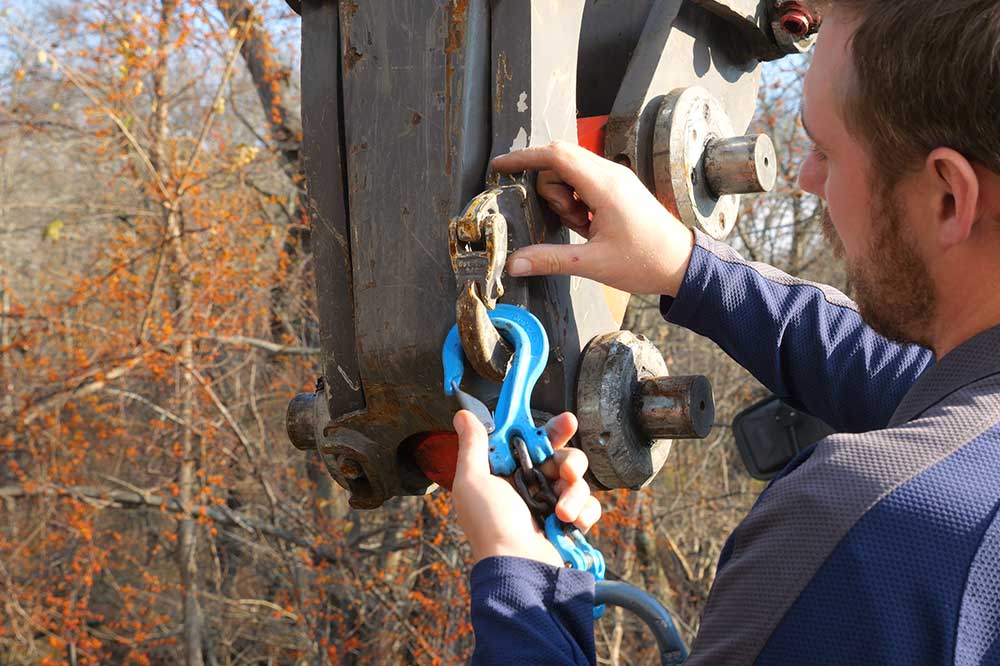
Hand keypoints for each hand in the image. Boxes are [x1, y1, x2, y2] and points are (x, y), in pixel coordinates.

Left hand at [451, 410, 601, 567]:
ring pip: (577, 480)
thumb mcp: (473, 482)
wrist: (519, 570)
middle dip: (570, 461)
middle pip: (560, 457)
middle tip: (569, 471)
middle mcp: (530, 486)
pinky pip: (588, 505)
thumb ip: (472, 446)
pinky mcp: (570, 523)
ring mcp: (551, 505)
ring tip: (562, 512)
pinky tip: (572, 523)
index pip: (531, 442)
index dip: (549, 431)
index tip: (566, 423)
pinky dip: (584, 512)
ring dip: (574, 493)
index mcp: (507, 473)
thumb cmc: (491, 527)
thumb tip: (463, 414)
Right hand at [492, 141, 695, 296]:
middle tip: (574, 223)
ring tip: (585, 228)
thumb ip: (550, 260)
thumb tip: (514, 264)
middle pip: (559, 164)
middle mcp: (611, 173)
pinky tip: (591, 226)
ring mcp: (616, 178)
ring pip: (570, 174)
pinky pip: (584, 183)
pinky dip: (578, 202)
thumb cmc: (645, 262)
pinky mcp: (619, 187)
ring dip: (566, 200)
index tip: (500, 166)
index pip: (556, 155)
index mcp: (605, 185)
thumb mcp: (593, 264)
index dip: (524, 157)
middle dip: (552, 192)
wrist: (682, 264)